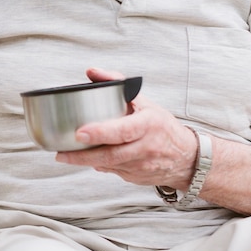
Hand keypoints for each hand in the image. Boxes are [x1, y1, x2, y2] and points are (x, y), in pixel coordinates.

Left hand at [56, 67, 197, 188]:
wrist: (188, 158)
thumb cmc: (161, 126)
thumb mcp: (145, 102)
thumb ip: (117, 84)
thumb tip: (92, 72)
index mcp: (149, 125)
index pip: (123, 130)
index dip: (100, 133)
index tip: (80, 133)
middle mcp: (146, 147)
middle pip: (111, 154)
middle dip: (83, 155)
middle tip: (62, 152)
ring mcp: (141, 166)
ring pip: (109, 166)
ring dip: (85, 162)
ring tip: (65, 155)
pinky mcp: (135, 178)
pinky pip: (112, 172)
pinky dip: (98, 166)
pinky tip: (87, 159)